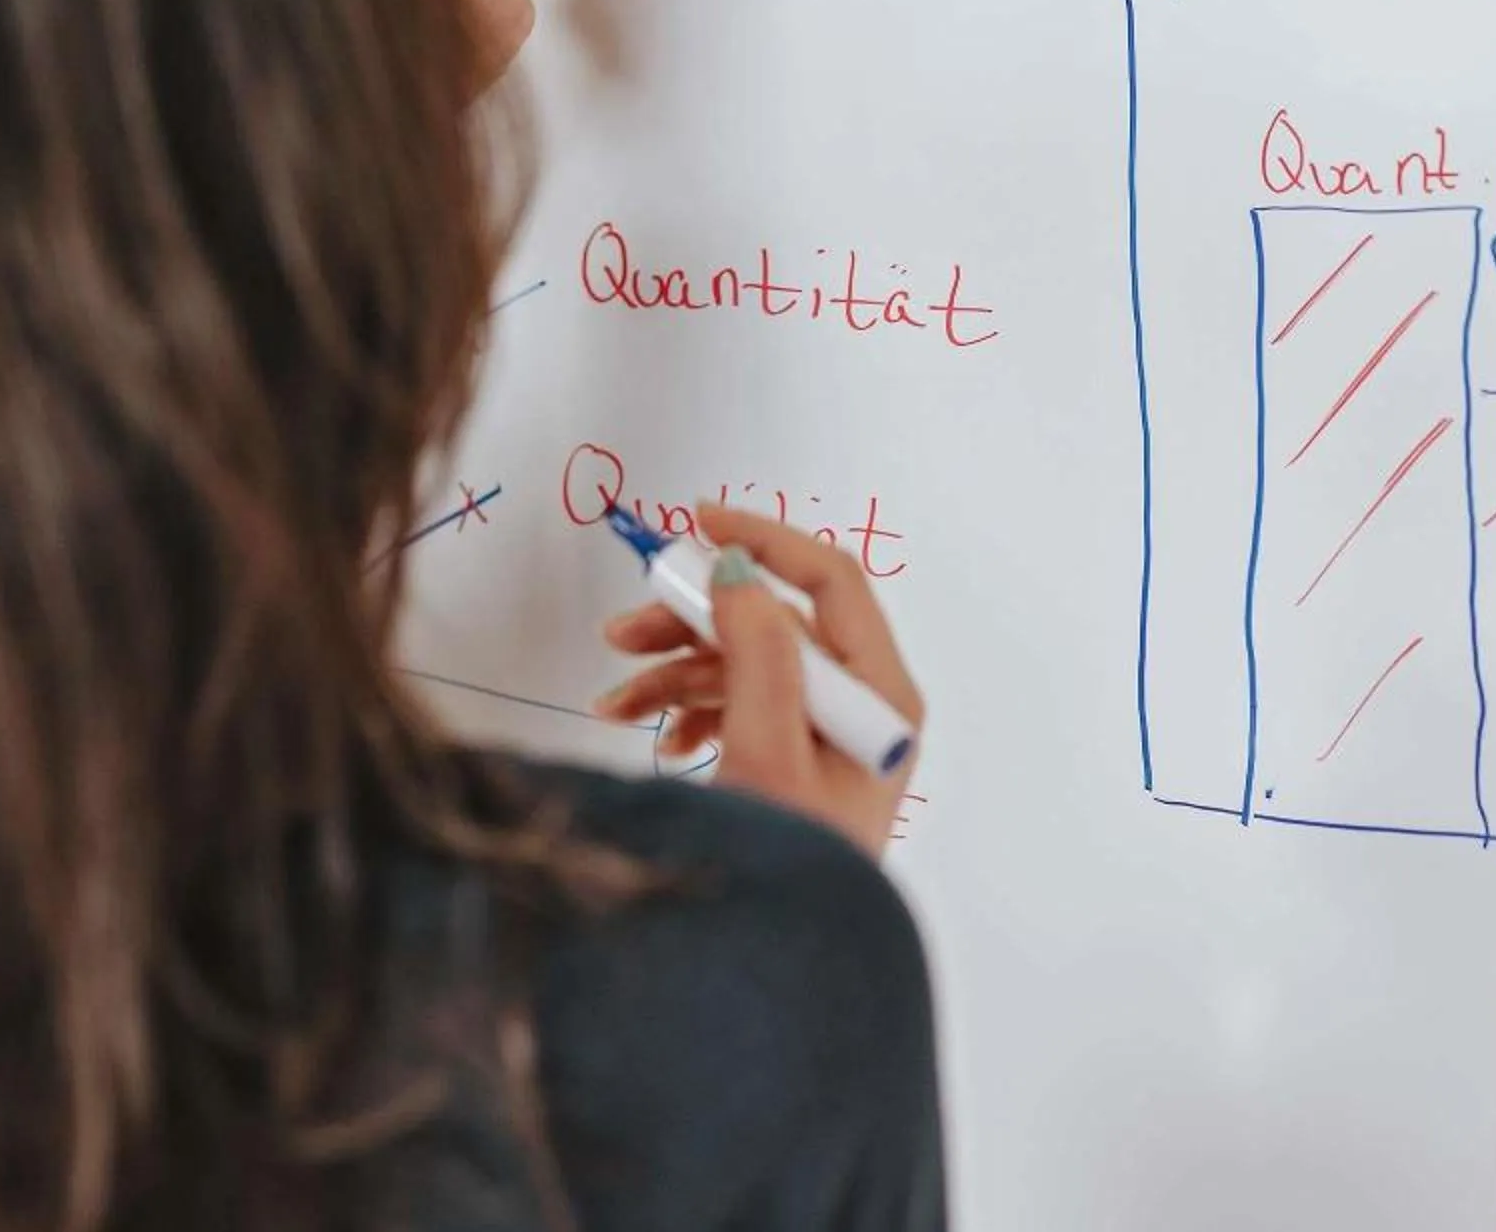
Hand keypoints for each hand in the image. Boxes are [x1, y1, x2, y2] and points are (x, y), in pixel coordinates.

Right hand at [596, 505, 925, 855]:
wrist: (780, 972)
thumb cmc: (786, 868)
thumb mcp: (766, 751)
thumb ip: (758, 652)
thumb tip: (741, 568)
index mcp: (880, 697)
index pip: (828, 582)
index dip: (762, 541)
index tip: (697, 522)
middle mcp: (862, 708)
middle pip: (774, 622)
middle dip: (694, 620)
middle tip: (622, 631)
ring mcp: (828, 736)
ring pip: (746, 663)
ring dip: (676, 670)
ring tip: (614, 702)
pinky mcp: (794, 762)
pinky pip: (739, 705)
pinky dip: (689, 708)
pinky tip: (655, 735)